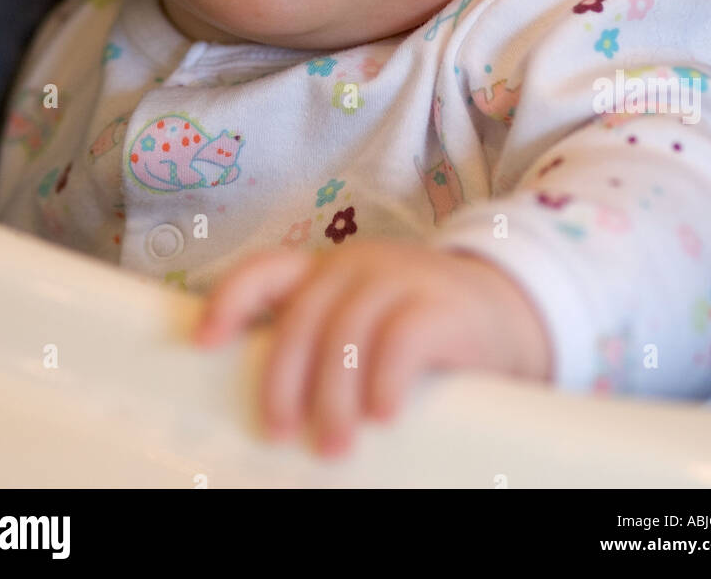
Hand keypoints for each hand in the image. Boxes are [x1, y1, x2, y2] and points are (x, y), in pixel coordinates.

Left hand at [192, 240, 551, 455]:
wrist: (507, 306)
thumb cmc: (419, 326)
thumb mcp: (364, 320)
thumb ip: (324, 342)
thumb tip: (272, 413)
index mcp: (328, 271)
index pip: (266, 270)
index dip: (229, 300)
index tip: (203, 343)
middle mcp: (357, 266)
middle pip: (303, 317)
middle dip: (285, 380)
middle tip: (282, 432)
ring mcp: (400, 279)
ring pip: (348, 332)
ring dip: (334, 395)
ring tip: (335, 445)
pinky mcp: (441, 304)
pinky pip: (403, 338)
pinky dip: (386, 378)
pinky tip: (383, 414)